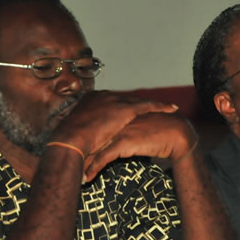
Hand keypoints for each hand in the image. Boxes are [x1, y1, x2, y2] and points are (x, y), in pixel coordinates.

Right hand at [50, 91, 178, 156]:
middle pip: (126, 99)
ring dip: (153, 105)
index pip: (112, 101)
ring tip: (167, 107)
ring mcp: (114, 100)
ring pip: (139, 101)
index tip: (129, 110)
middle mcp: (103, 96)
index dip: (122, 106)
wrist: (69, 141)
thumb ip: (83, 134)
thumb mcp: (75, 135)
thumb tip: (83, 142)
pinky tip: (171, 108)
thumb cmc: (68, 143)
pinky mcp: (124, 109)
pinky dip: (160, 107)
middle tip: (152, 108)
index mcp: (90, 100)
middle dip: (139, 104)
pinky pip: (147, 106)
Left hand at [83, 112, 196, 180]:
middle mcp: (114, 121)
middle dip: (77, 153)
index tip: (72, 153)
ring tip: (73, 175)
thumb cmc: (159, 133)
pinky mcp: (123, 142)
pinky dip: (94, 169)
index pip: (94, 129)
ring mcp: (117, 130)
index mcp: (116, 116)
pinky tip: (87, 179)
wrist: (176, 134)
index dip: (82, 142)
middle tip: (65, 164)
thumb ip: (124, 133)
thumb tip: (115, 144)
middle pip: (89, 138)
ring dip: (82, 163)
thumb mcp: (138, 131)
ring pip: (93, 148)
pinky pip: (104, 157)